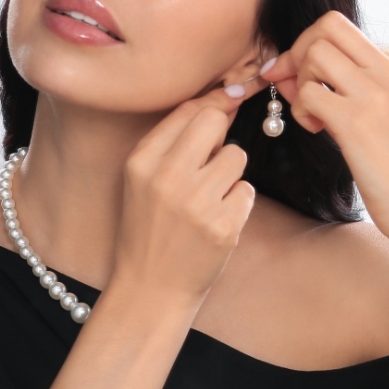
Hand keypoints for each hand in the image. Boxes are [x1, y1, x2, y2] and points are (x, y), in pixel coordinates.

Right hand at [111, 77, 266, 305]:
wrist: (150, 289)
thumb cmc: (148, 228)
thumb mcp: (142, 180)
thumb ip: (173, 140)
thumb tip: (222, 101)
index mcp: (141, 161)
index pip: (188, 111)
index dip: (214, 103)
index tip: (231, 99)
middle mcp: (166, 177)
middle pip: (214, 122)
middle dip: (220, 136)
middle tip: (210, 160)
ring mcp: (196, 203)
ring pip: (236, 155)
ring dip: (229, 173)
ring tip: (209, 198)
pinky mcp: (222, 226)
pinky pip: (247, 190)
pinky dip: (237, 203)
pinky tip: (217, 220)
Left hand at [263, 10, 388, 242]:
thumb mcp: (384, 114)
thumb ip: (347, 86)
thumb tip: (289, 70)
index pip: (340, 27)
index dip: (307, 44)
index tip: (294, 74)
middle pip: (327, 25)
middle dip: (298, 51)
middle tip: (296, 87)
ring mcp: (374, 94)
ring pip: (315, 54)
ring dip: (300, 83)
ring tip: (313, 116)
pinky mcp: (356, 121)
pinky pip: (308, 93)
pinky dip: (300, 110)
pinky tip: (317, 130)